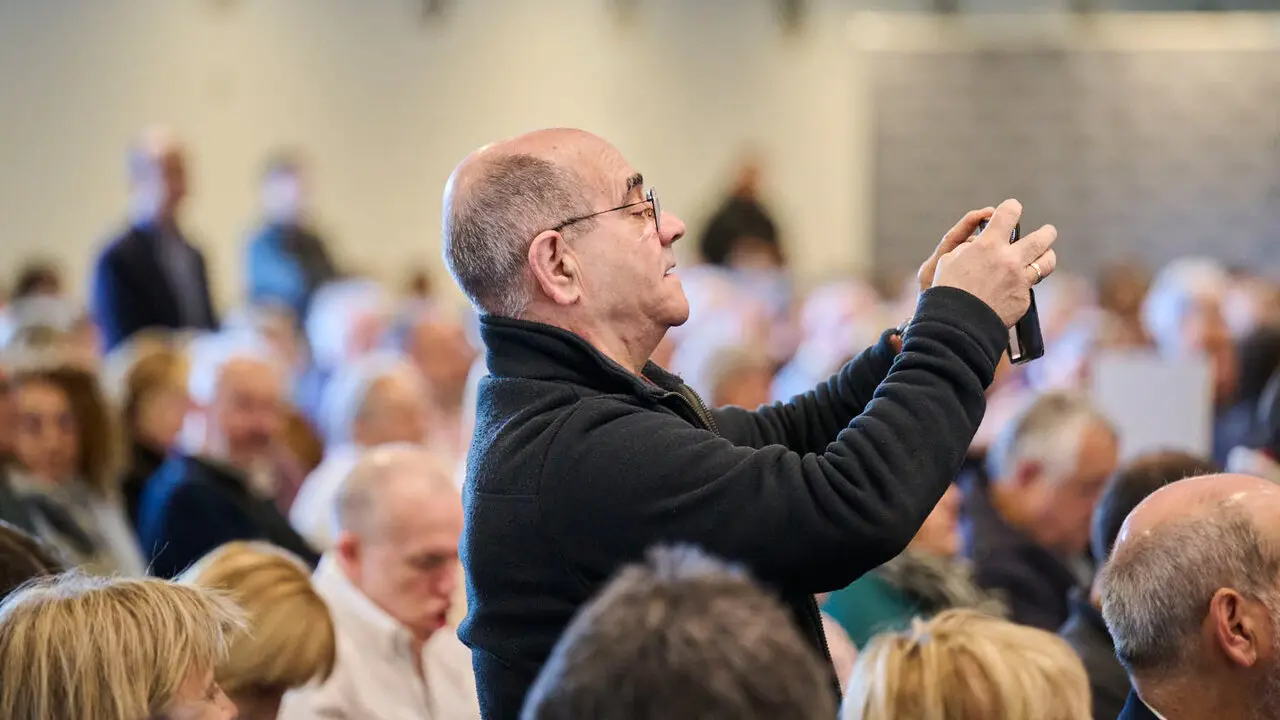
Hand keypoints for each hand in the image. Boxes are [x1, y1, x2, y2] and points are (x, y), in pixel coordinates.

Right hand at [932, 199, 1057, 326]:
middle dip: (1047, 232)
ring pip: (1047, 262)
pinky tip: (1012, 290)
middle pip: (1042, 237)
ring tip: (1043, 257)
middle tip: (1047, 233)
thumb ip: (969, 247)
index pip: (1009, 212)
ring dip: (1046, 256)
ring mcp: (1019, 280)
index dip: (1011, 208)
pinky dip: (1023, 286)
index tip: (1012, 211)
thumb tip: (980, 243)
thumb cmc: (947, 290)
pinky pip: (1029, 288)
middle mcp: (1009, 260)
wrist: (956, 325)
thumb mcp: (949, 260)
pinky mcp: (1023, 299)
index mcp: (989, 245)